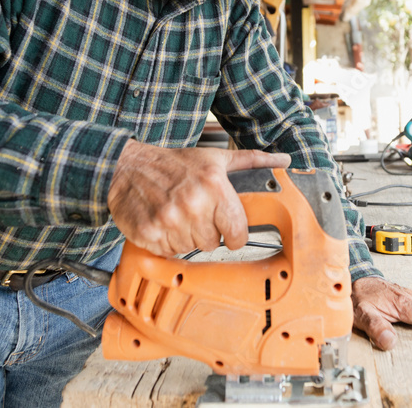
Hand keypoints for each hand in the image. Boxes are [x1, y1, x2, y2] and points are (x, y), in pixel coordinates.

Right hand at [107, 141, 290, 256]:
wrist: (127, 166)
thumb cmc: (174, 164)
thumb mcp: (215, 158)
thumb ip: (252, 161)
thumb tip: (283, 161)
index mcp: (214, 186)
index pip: (238, 233)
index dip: (233, 233)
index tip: (227, 229)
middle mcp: (193, 204)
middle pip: (213, 245)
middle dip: (206, 233)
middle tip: (195, 214)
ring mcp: (170, 221)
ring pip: (190, 250)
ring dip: (186, 238)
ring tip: (177, 216)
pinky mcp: (149, 234)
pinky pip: (169, 253)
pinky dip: (166, 243)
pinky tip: (163, 223)